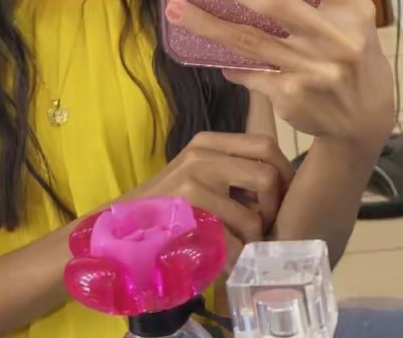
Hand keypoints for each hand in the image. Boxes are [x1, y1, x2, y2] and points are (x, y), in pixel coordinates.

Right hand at [126, 132, 293, 262]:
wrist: (117, 226)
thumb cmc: (164, 205)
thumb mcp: (196, 174)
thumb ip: (231, 171)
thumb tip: (280, 186)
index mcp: (208, 142)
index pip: (265, 145)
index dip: (284, 173)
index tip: (282, 199)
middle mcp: (202, 153)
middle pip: (268, 175)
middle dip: (275, 208)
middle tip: (265, 227)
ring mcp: (193, 180)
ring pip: (253, 216)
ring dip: (251, 241)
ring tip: (237, 247)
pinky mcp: (187, 211)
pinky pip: (232, 242)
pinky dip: (234, 258)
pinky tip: (222, 260)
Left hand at [165, 0, 394, 151]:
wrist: (365, 118)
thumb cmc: (352, 55)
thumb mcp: (352, 20)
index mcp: (354, 8)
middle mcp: (336, 38)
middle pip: (274, 2)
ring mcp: (313, 70)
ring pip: (248, 41)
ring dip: (207, 24)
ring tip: (177, 9)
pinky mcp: (292, 96)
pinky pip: (248, 72)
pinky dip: (229, 63)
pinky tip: (214, 55)